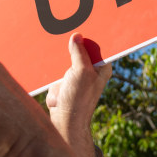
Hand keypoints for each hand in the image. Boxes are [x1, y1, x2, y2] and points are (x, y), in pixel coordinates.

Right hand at [47, 33, 111, 156]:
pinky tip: (59, 98)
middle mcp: (92, 74)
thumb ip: (79, 52)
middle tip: (68, 70)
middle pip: (77, 55)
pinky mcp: (67, 88)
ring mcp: (78, 81)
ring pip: (63, 66)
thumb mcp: (80, 71)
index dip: (85, 41)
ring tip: (64, 91)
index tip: (76, 33)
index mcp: (102, 68)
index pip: (95, 47)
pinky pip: (56, 79)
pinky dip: (54, 87)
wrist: (65, 124)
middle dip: (68, 63)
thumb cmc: (77, 100)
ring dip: (58, 78)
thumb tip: (77, 36)